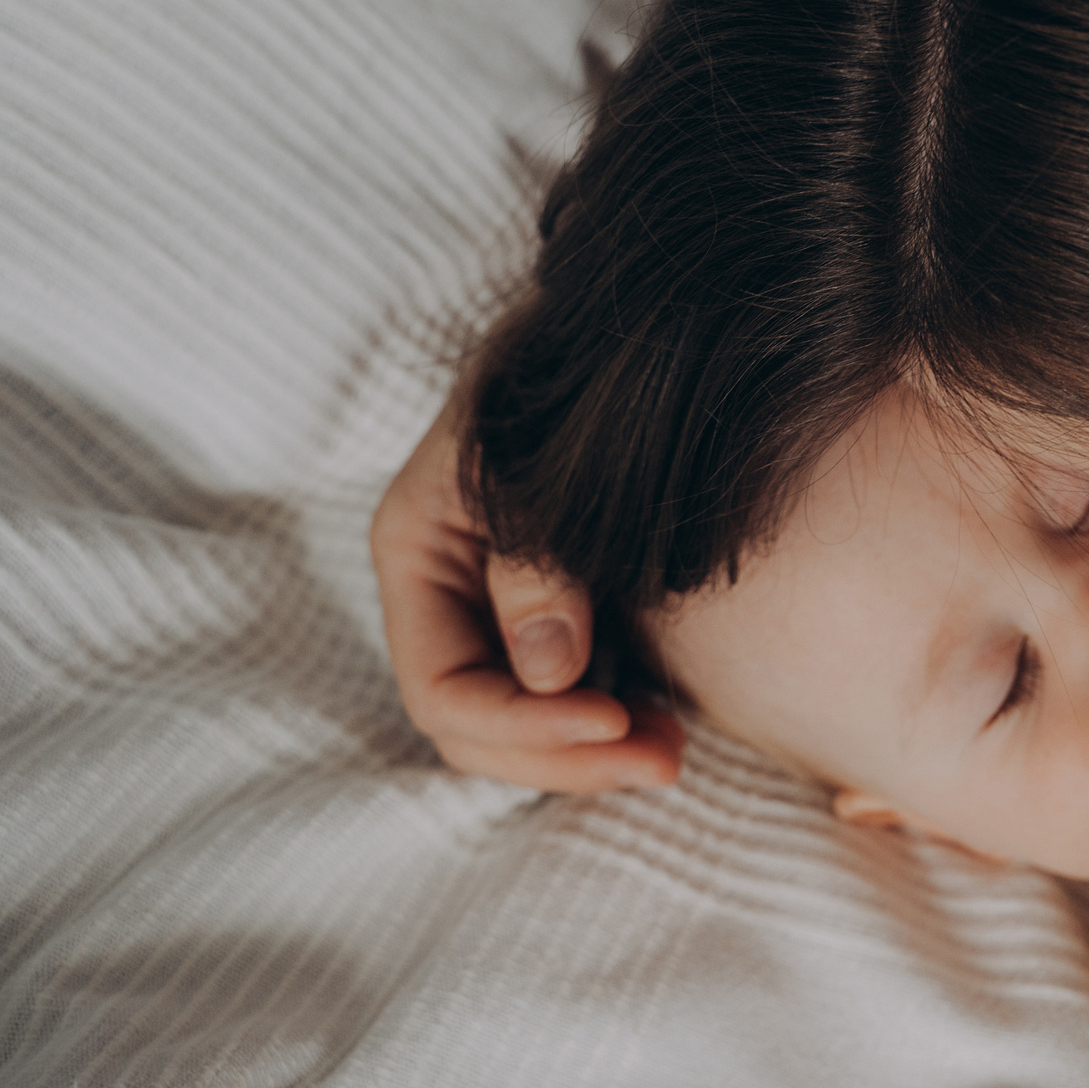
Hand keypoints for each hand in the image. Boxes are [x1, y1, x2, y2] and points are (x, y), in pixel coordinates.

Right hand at [369, 397, 683, 791]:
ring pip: (525, 725)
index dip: (524, 725)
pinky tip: (667, 718)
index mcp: (417, 556)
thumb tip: (550, 674)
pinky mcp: (561, 612)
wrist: (622, 328)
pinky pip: (570, 696)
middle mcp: (449, 597)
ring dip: (592, 752)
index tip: (614, 720)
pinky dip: (613, 719)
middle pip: (478, 727)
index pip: (443, 688)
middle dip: (564, 756)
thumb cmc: (565, 381)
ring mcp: (501, 610)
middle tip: (664, 759)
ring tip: (671, 748)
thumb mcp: (536, 463)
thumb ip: (538, 563)